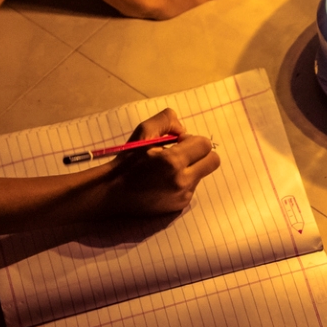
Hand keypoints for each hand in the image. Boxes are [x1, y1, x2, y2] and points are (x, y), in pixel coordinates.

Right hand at [104, 109, 220, 214]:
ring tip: (166, 170)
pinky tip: (164, 181)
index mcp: (173, 161)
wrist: (113, 192)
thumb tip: (183, 129)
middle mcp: (182, 181)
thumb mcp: (143, 132)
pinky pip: (192, 187)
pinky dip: (183, 181)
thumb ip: (167, 120)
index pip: (205, 145)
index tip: (178, 143)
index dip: (193, 140)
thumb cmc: (128, 160)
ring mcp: (182, 196)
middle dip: (200, 154)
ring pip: (202, 174)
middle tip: (181, 154)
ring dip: (191, 168)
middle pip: (213, 161)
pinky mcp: (179, 206)